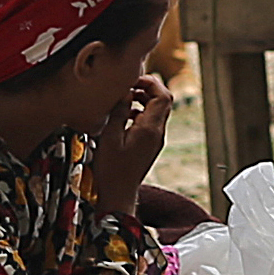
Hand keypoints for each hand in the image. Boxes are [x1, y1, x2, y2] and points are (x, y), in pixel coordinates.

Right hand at [88, 71, 172, 213]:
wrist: (118, 195)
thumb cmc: (112, 171)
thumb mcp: (110, 137)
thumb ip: (119, 112)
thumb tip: (124, 92)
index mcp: (150, 129)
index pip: (163, 95)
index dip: (150, 82)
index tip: (132, 79)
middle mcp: (157, 133)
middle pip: (163, 100)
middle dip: (147, 88)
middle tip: (128, 86)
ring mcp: (155, 140)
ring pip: (157, 110)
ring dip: (143, 100)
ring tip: (124, 100)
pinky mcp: (149, 145)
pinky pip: (150, 121)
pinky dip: (140, 112)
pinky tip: (124, 116)